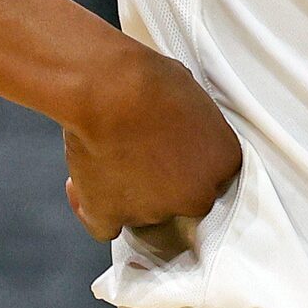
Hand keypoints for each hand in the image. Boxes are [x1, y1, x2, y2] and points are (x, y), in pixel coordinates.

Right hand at [61, 44, 245, 241]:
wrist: (110, 91)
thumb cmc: (150, 82)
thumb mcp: (192, 93)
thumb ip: (193, 123)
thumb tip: (179, 120)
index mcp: (222, 164)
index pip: (212, 174)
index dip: (188, 161)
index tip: (172, 147)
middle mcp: (194, 196)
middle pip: (180, 198)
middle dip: (161, 180)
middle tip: (140, 150)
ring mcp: (153, 212)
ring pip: (141, 211)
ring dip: (127, 191)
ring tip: (106, 153)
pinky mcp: (112, 216)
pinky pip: (105, 225)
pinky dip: (95, 209)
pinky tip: (85, 188)